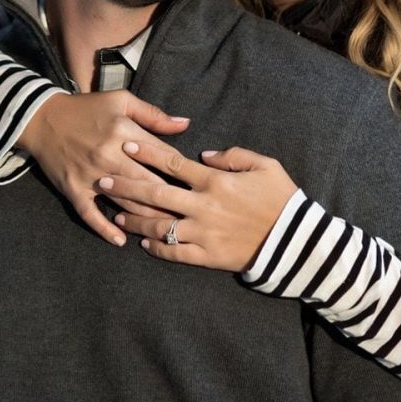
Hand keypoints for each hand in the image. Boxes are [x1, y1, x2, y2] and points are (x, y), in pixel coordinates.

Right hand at [16, 90, 190, 246]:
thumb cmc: (86, 108)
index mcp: (124, 132)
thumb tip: (185, 124)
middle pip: (150, 185)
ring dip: (148, 219)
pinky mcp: (74, 189)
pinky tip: (121, 241)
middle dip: (173, 202)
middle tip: (192, 216)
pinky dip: (105, 230)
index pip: (164, 158)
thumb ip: (154, 115)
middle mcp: (110, 155)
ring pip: (126, 202)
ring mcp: (91, 175)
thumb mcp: (121, 101)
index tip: (197, 186)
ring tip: (168, 231)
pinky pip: (90, 214)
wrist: (42, 118)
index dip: (183, 173)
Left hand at [96, 145, 297, 272]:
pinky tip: (143, 244)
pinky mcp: (208, 257)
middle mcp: (204, 205)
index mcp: (216, 181)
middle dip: (126, 186)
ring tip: (116, 215)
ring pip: (159, 226)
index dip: (147, 153)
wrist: (297, 242)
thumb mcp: (265, 165)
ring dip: (134, 220)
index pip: (173, 163)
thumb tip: (204, 155)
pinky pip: (175, 253)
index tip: (126, 145)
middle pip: (155, 193)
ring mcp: (204, 233)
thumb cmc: (283, 199)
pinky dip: (157, 249)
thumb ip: (233, 155)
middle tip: (103, 180)